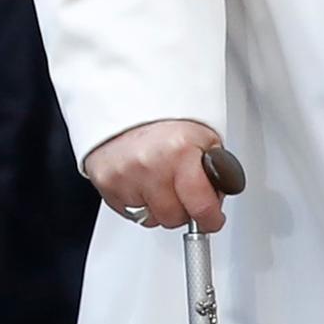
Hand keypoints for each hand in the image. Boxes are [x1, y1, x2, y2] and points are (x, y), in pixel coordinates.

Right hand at [84, 118, 228, 234]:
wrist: (127, 103)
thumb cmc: (166, 121)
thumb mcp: (204, 138)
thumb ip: (217, 173)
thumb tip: (216, 203)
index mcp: (179, 152)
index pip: (201, 208)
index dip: (211, 219)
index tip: (212, 220)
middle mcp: (150, 166)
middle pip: (174, 219)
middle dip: (183, 210)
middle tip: (183, 192)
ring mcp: (125, 176)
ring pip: (151, 220)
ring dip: (160, 208)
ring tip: (161, 182)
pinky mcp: (106, 183)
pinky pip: (129, 213)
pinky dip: (139, 203)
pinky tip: (142, 182)